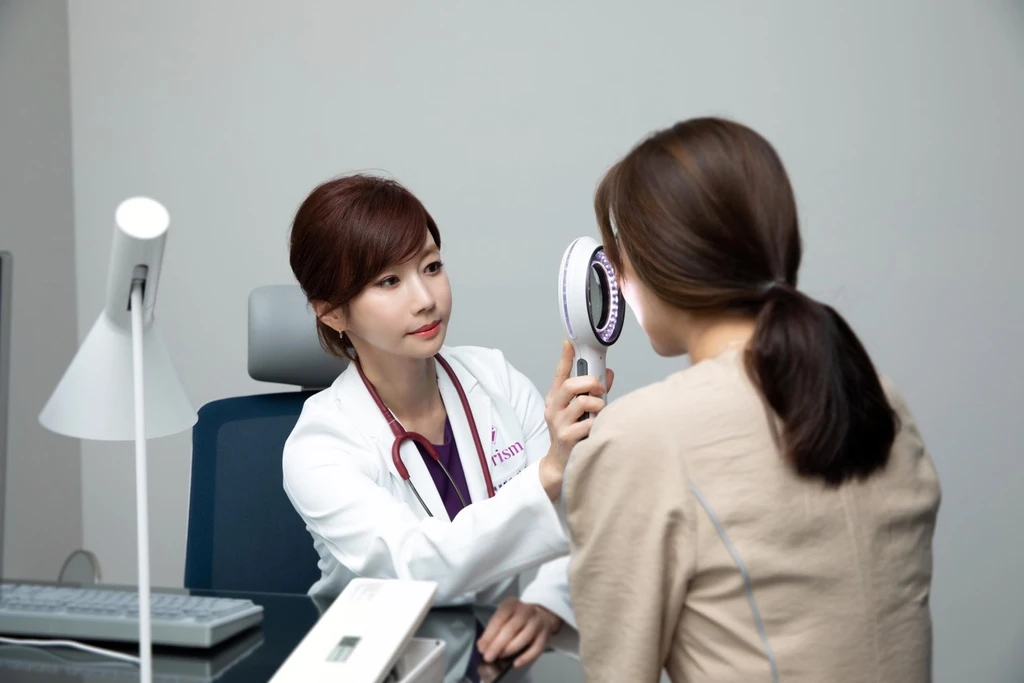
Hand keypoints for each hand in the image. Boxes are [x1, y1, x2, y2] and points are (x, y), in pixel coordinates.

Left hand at [477, 597, 561, 667]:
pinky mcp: (545, 634)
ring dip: (510, 650)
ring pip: (524, 638)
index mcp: (512, 604)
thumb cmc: (516, 619)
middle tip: (489, 657)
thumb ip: (493, 630)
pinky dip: (526, 658)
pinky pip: (536, 648)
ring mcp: (537, 622)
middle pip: (511, 628)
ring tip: (500, 657)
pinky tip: (516, 663)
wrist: (540, 615)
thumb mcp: (503, 617)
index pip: (499, 618)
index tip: (482, 648)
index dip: (489, 635)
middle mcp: (526, 610)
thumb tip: (482, 646)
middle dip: (497, 645)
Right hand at [539, 341, 613, 497]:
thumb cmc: (573, 434)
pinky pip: (590, 423)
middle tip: (600, 389)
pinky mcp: (567, 437)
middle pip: (570, 385)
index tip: (569, 343)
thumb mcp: (579, 411)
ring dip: (598, 405)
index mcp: (555, 399)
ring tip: (599, 413)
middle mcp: (554, 409)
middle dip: (590, 383)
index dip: (565, 357)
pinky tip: (596, 429)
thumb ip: (594, 392)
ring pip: (583, 402)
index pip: (559, 374)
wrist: (560, 464)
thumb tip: (608, 373)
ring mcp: (559, 423)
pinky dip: (597, 424)